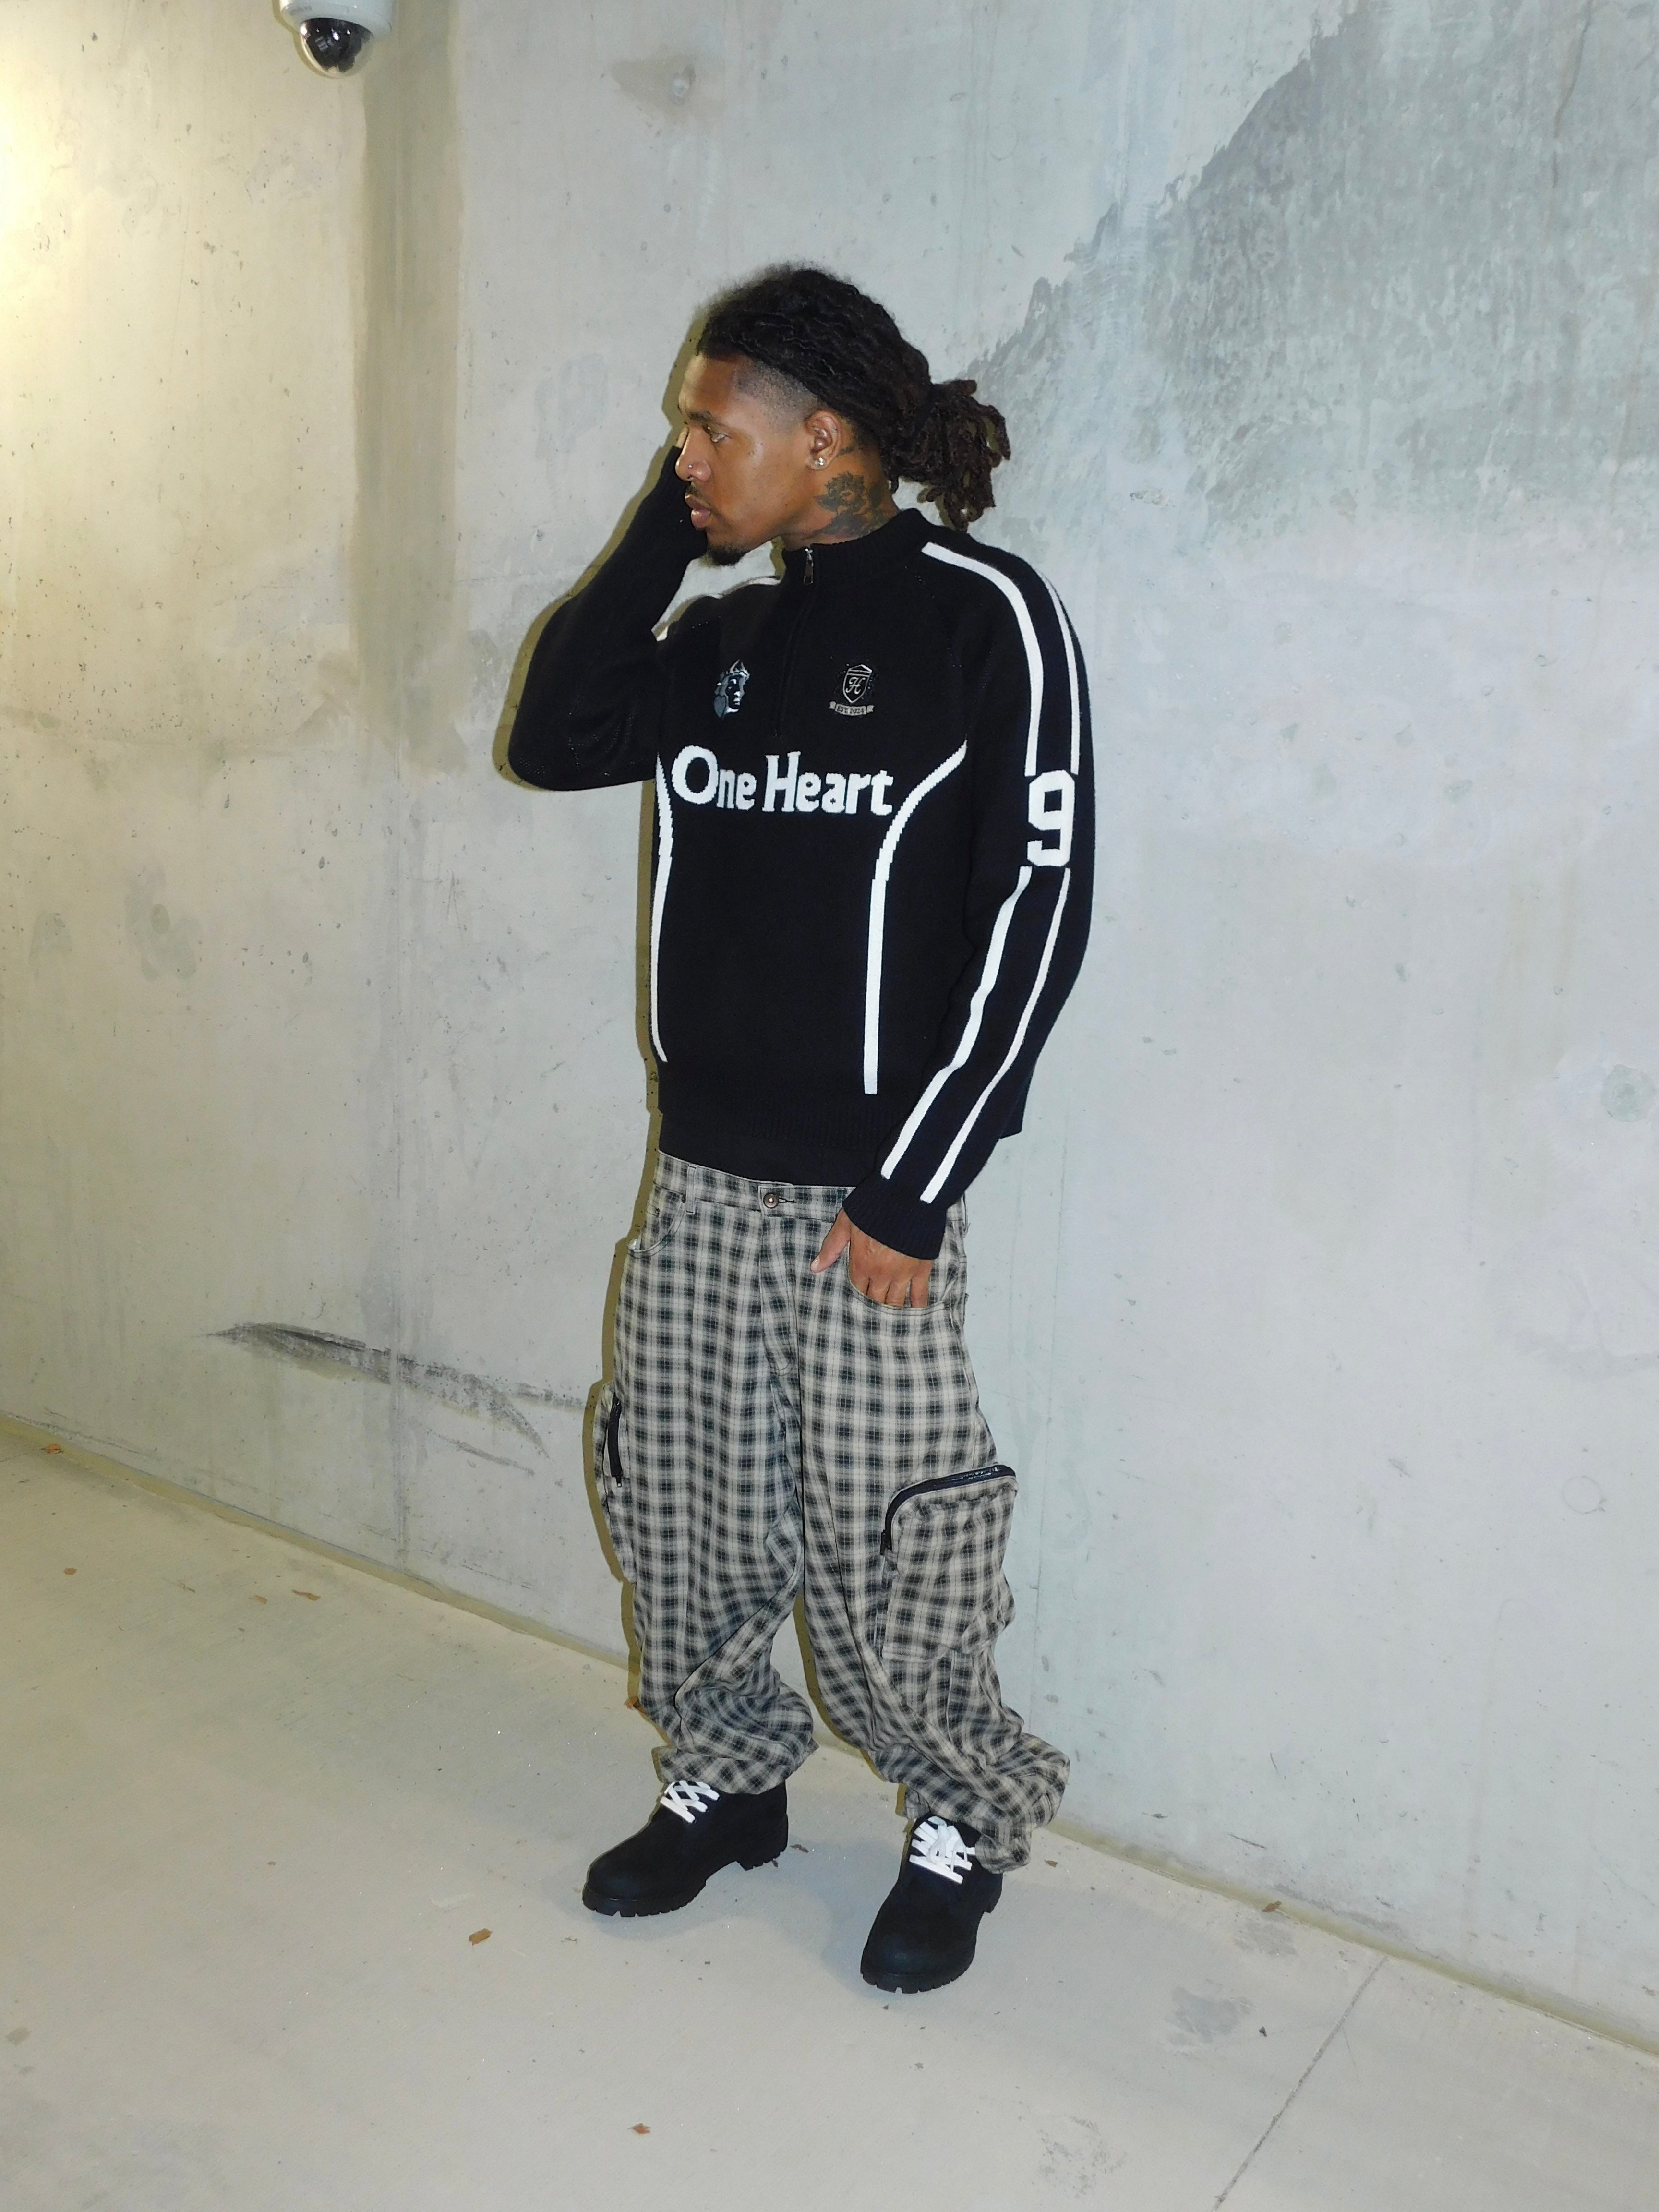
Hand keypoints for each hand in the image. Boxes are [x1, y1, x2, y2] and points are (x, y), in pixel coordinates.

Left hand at [810, 1210, 932, 1308]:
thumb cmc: (874, 1206)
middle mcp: (880, 1274)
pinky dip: (917, 1306)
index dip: (859, 1294)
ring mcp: (902, 1274)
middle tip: (876, 1315)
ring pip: (895, 1302)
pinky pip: (919, 1294)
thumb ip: (831, 1247)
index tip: (861, 1299)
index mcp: (861, 1263)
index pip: (857, 1288)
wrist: (906, 1196)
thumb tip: (815, 1268)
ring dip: (893, 1310)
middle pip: (875, 1300)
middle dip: (875, 1306)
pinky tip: (916, 1313)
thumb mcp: (846, 1223)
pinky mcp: (921, 1269)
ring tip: (892, 1320)